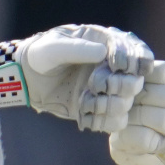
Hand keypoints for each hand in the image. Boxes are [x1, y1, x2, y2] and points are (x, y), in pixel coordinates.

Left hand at [0, 25, 152, 131]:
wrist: (28, 78)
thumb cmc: (41, 54)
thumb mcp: (53, 47)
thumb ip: (77, 48)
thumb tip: (104, 52)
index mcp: (108, 42)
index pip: (136, 49)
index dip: (133, 59)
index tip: (117, 66)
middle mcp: (114, 67)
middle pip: (136, 80)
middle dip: (118, 85)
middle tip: (95, 85)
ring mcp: (109, 89)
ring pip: (127, 103)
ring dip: (107, 105)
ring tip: (85, 101)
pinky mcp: (101, 109)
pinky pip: (116, 121)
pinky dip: (102, 121)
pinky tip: (84, 114)